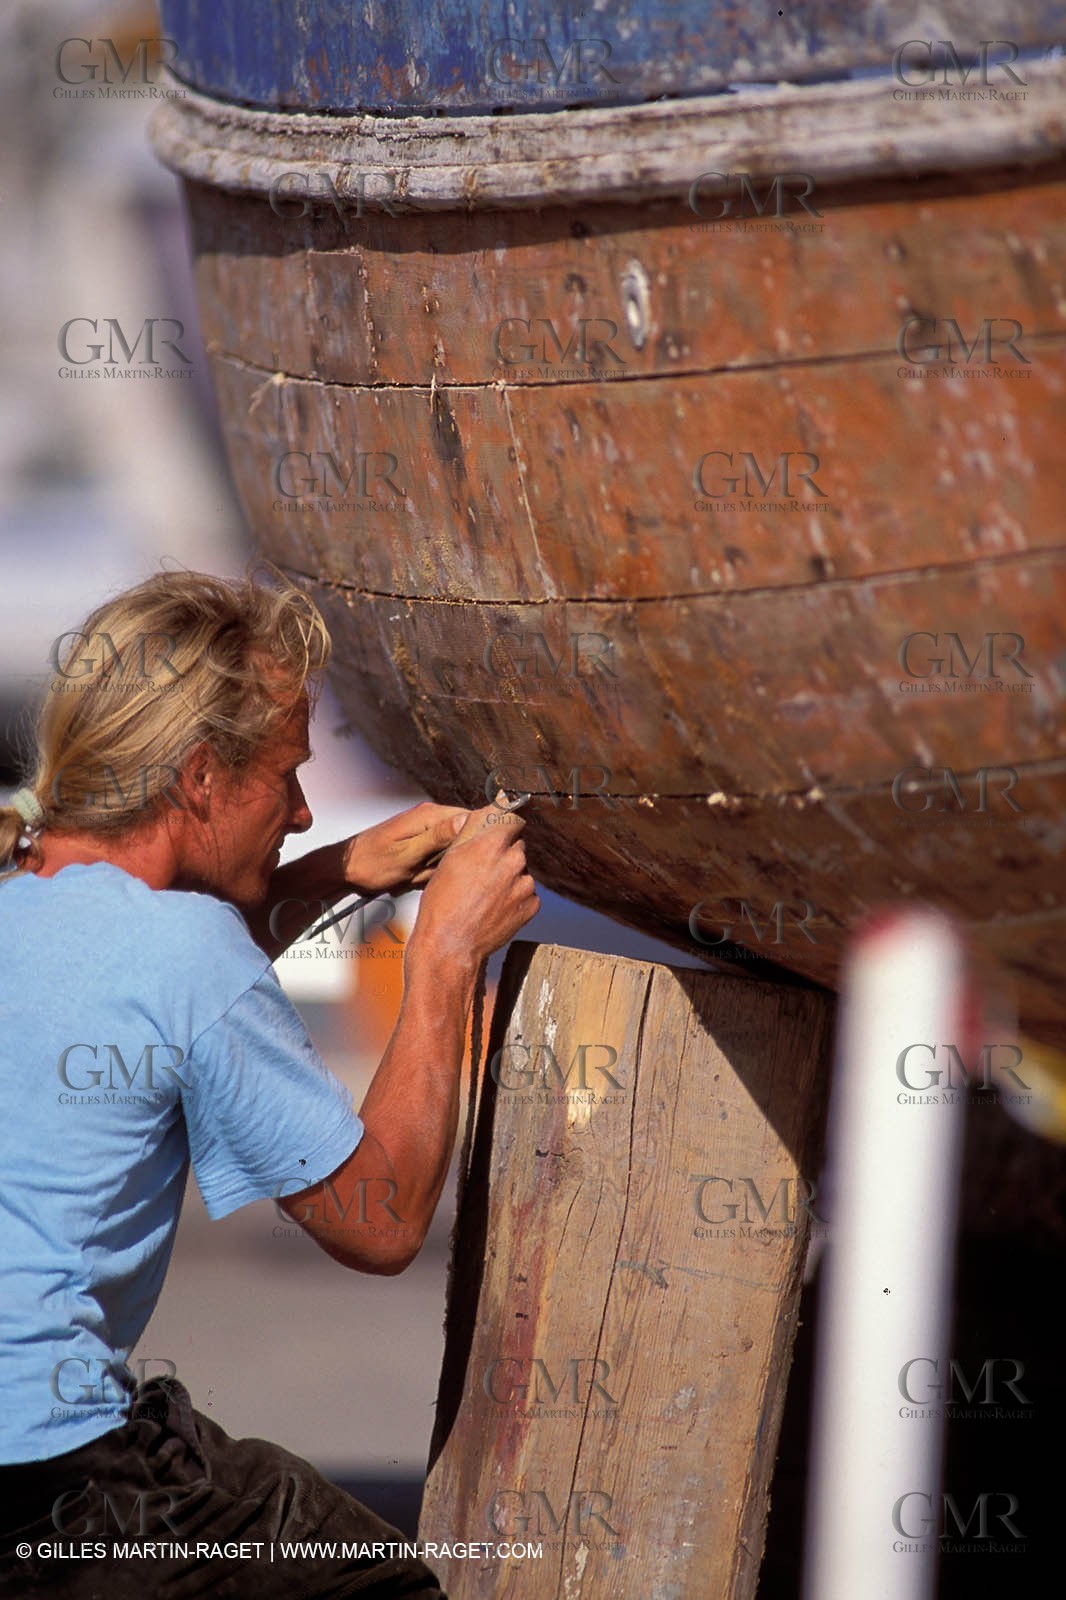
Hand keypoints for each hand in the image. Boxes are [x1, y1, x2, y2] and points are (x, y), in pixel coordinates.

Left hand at [341, 801, 470, 896]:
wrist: (345, 869)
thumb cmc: (370, 863)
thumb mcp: (407, 855)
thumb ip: (437, 837)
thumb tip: (466, 820)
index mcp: (429, 815)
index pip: (472, 818)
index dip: (474, 841)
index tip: (464, 860)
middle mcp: (429, 817)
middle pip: (462, 837)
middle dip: (451, 859)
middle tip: (428, 870)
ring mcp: (424, 829)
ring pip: (449, 851)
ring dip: (436, 867)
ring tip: (416, 874)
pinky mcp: (419, 841)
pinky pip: (436, 857)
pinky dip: (427, 870)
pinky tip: (412, 875)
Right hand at [408, 801, 539, 968]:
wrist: (450, 945)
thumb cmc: (442, 903)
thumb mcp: (450, 858)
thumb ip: (474, 829)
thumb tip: (491, 807)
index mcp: (492, 844)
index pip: (513, 818)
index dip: (504, 825)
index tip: (500, 830)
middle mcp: (514, 861)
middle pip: (517, 846)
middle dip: (503, 854)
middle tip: (481, 873)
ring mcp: (525, 885)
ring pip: (521, 871)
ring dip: (508, 877)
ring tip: (484, 895)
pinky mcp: (532, 906)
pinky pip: (526, 893)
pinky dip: (514, 898)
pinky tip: (493, 908)